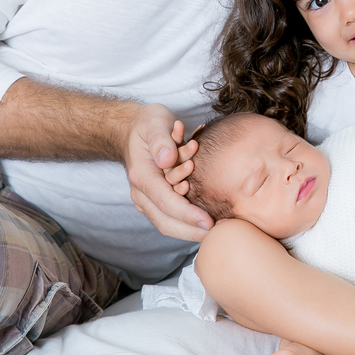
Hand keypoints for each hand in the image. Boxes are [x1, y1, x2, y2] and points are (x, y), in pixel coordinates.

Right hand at [125, 103, 212, 240]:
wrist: (133, 128)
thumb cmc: (148, 124)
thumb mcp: (154, 122)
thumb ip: (161, 140)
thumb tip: (167, 160)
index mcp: (142, 176)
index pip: (166, 203)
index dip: (188, 214)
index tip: (209, 222)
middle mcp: (142, 193)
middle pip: (166, 222)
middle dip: (192, 231)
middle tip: (220, 231)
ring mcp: (147, 199)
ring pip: (169, 224)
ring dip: (193, 229)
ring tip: (220, 226)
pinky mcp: (156, 200)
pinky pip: (172, 216)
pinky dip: (190, 220)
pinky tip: (211, 218)